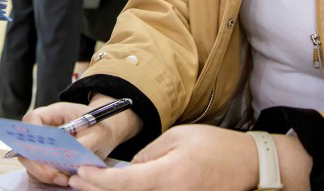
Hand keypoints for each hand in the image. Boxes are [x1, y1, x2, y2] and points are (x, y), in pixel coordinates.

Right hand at [19, 99, 139, 187]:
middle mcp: (45, 127)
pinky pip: (40, 168)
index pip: (33, 118)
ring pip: (30, 159)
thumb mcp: (98, 133)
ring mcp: (44, 143)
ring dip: (42, 172)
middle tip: (53, 174)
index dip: (31, 133)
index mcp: (55, 113)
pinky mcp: (48, 156)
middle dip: (36, 161)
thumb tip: (69, 158)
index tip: (41, 150)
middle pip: (27, 143)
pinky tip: (64, 180)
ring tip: (62, 179)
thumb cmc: (100, 126)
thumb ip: (83, 144)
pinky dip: (48, 177)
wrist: (106, 131)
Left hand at [69, 126, 257, 190]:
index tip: (80, 173)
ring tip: (90, 186)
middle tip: (76, 181)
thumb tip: (127, 168)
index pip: (123, 183)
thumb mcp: (177, 138)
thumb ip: (148, 155)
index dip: (97, 180)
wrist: (247, 165)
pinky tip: (117, 189)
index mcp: (167, 176)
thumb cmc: (214, 146)